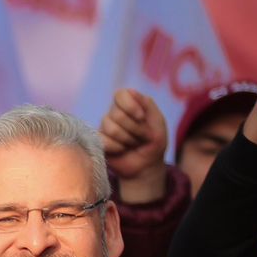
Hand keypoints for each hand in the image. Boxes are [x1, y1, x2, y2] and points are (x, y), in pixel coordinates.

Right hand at [99, 88, 168, 203]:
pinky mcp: (98, 142)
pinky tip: (122, 150)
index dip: (130, 106)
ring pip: (111, 128)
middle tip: (142, 137)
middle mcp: (114, 114)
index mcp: (128, 105)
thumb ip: (147, 104)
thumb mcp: (158, 122)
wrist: (146, 165)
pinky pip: (104, 141)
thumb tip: (131, 91)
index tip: (141, 117)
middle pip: (117, 114)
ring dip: (128, 139)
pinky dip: (118, 148)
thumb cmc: (153, 142)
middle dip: (134, 128)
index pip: (120, 94)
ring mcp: (104, 128)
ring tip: (133, 144)